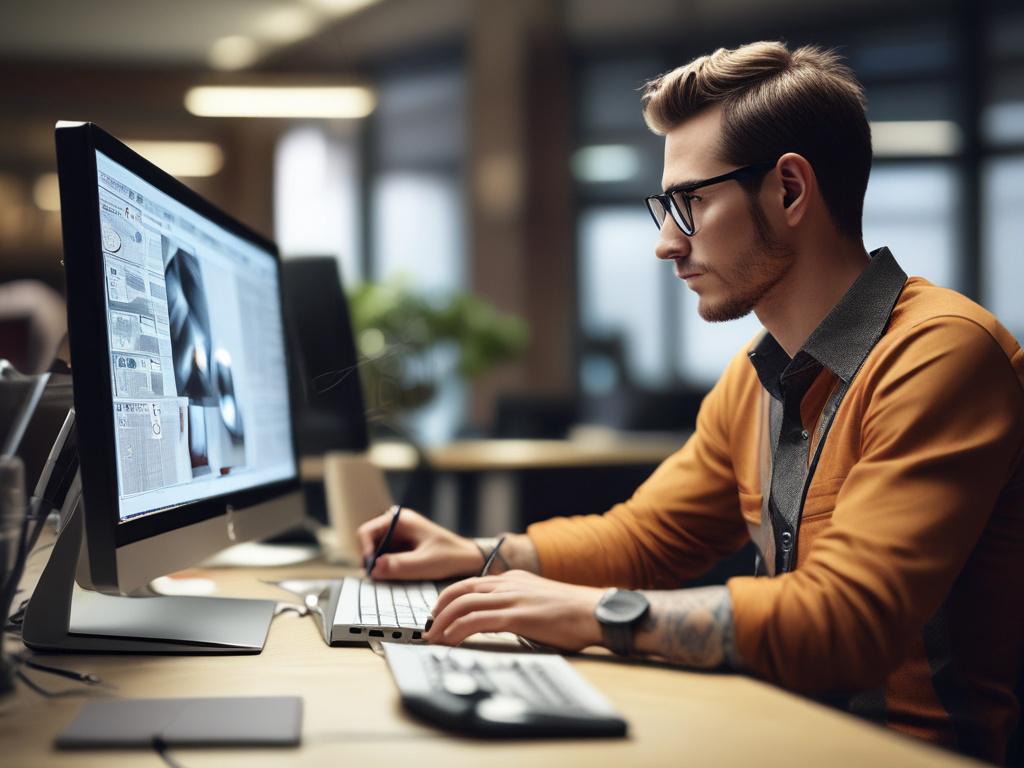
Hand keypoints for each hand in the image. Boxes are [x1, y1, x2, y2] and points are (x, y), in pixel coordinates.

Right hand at [356, 508, 480, 580]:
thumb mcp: (425, 563)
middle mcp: (397, 526)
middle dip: (372, 560)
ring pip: (377, 553)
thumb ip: (399, 566)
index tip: (371, 568)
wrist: (469, 560)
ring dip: (380, 566)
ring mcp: (399, 537)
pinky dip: (388, 568)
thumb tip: (374, 568)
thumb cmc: (451, 556)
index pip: (367, 531)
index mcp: (400, 520)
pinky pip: (387, 558)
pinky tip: (399, 576)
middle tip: (380, 577)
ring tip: (392, 578)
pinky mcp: (403, 549)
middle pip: (370, 543)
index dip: (365, 550)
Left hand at [424, 570, 604, 650]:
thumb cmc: (573, 613)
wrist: (595, 612)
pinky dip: (456, 630)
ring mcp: (511, 597)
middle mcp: (508, 584)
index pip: (469, 584)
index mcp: (513, 579)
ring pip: (462, 604)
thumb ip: (516, 605)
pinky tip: (449, 642)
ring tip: (433, 639)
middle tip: (428, 629)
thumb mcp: (538, 600)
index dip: (448, 599)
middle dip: (437, 610)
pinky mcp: (515, 616)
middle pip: (459, 590)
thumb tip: (498, 621)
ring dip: (442, 623)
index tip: (437, 615)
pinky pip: (475, 621)